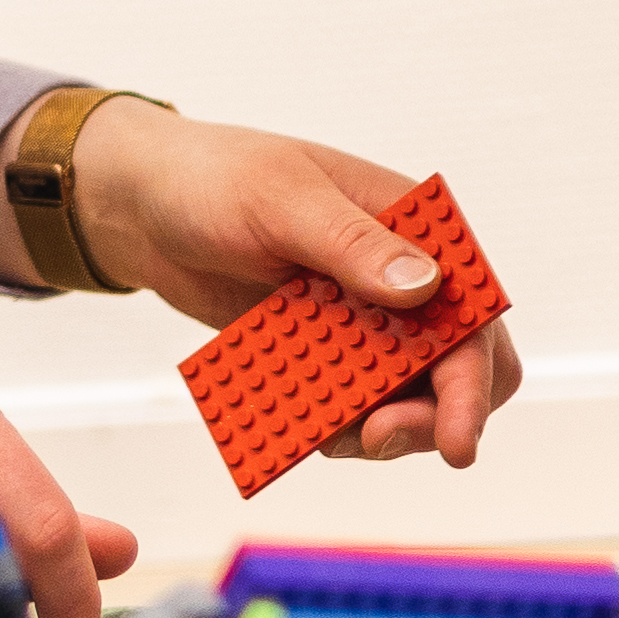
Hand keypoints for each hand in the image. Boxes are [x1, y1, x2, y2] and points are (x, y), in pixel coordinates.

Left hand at [5, 104, 524, 468]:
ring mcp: (360, 319)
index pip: (473, 312)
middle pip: (457, 368)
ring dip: (382, 428)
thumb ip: (350, 244)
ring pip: (407, 397)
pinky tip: (300, 427)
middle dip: (433, 415)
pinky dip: (335, 423)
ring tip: (330, 437)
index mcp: (411, 228)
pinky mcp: (319, 349)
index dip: (474, 379)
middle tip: (375, 439)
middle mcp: (399, 279)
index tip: (455, 438)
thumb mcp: (281, 201)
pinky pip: (347, 401)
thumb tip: (425, 286)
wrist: (143, 206)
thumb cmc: (215, 178)